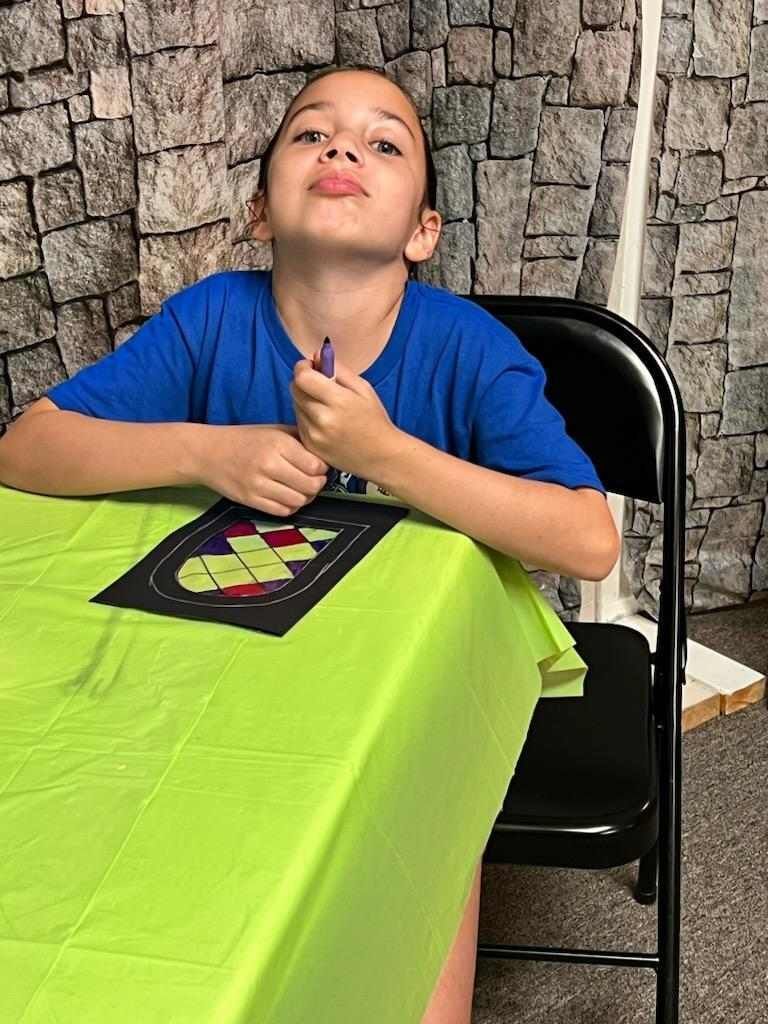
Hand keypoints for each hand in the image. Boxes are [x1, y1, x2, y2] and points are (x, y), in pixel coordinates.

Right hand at [193, 423, 328, 515]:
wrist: (208, 452)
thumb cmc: (244, 439)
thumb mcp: (273, 429)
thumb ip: (299, 439)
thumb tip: (325, 453)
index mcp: (278, 443)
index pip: (315, 466)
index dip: (322, 469)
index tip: (319, 467)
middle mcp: (269, 464)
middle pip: (310, 486)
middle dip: (317, 485)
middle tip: (314, 480)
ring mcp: (258, 485)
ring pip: (298, 501)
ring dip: (305, 498)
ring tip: (301, 489)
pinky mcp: (250, 500)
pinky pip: (282, 511)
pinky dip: (290, 507)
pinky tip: (288, 497)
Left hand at [290, 355, 400, 478]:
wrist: (381, 456)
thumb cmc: (374, 420)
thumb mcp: (363, 389)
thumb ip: (339, 369)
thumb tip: (316, 354)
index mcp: (339, 401)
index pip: (303, 377)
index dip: (303, 367)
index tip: (311, 366)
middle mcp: (323, 420)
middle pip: (295, 389)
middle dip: (303, 381)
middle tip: (319, 384)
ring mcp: (314, 436)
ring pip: (295, 405)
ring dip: (305, 399)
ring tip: (325, 405)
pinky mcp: (310, 446)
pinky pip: (298, 422)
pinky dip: (307, 417)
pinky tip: (324, 421)